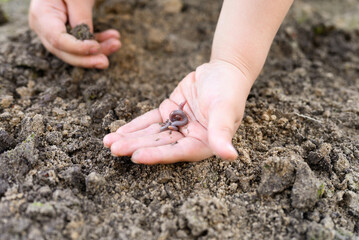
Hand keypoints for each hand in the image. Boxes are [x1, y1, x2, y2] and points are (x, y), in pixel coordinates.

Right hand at [29, 0, 120, 68]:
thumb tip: (88, 41)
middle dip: (87, 59)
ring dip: (98, 49)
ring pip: (75, 50)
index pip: (58, 40)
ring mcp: (55, 30)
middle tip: (105, 62)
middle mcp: (45, 27)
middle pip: (65, 51)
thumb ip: (80, 16)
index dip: (77, 48)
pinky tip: (113, 37)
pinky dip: (98, 41)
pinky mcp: (67, 30)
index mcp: (42, 15)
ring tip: (117, 43)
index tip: (96, 48)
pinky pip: (82, 42)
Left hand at [103, 60, 252, 163]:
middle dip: (136, 146)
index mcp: (204, 144)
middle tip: (113, 149)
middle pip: (159, 144)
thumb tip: (231, 156)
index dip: (157, 155)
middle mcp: (188, 139)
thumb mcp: (225, 110)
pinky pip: (150, 120)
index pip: (177, 152)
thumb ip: (222, 133)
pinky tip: (118, 132)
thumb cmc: (229, 90)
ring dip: (130, 138)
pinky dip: (135, 126)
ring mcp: (177, 127)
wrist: (225, 70)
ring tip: (108, 142)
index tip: (136, 156)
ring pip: (151, 134)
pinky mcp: (169, 113)